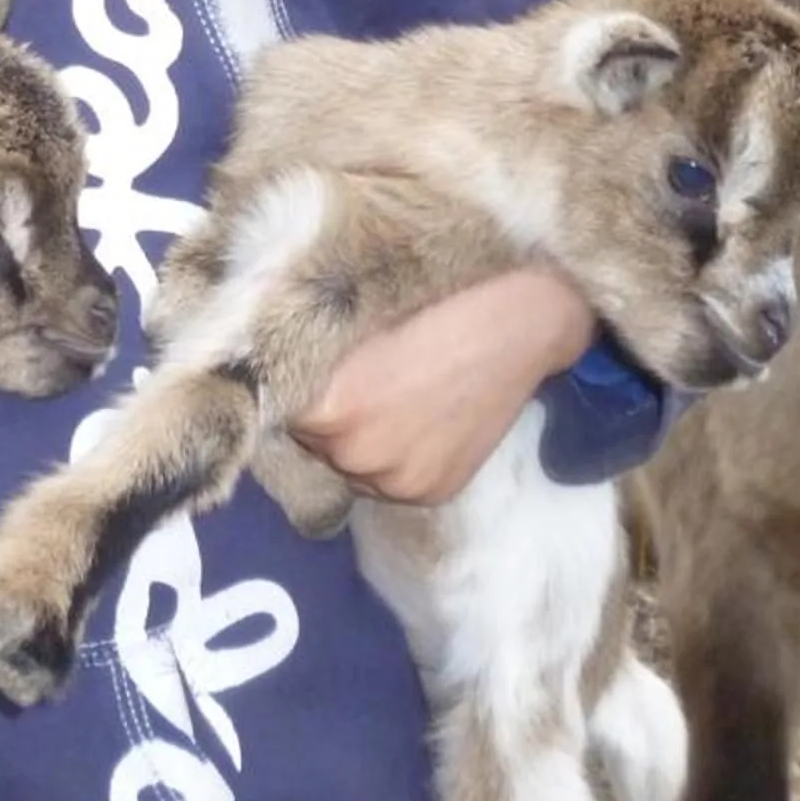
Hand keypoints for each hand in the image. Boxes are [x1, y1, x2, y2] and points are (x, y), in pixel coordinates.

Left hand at [288, 265, 592, 505]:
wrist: (517, 324)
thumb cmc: (433, 307)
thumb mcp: (358, 329)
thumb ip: (318, 365)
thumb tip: (282, 384)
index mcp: (329, 407)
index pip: (283, 415)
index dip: (297, 393)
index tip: (314, 376)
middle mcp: (356, 454)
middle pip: (316, 447)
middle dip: (328, 421)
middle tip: (362, 385)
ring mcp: (396, 481)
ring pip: (352, 468)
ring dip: (361, 444)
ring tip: (395, 404)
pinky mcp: (431, 493)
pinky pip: (393, 483)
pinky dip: (399, 460)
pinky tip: (420, 424)